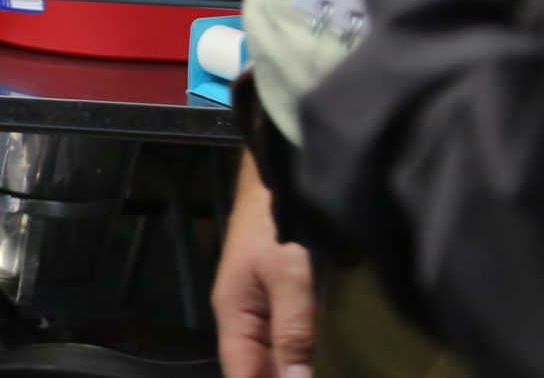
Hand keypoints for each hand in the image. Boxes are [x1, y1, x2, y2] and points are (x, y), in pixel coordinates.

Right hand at [211, 159, 314, 377]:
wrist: (274, 185)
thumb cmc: (276, 226)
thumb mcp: (288, 278)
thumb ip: (292, 332)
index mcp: (233, 316)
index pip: (241, 375)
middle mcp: (241, 320)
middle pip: (254, 371)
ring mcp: (257, 313)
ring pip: (269, 361)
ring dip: (286, 377)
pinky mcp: (275, 304)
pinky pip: (282, 346)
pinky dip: (294, 365)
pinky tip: (310, 373)